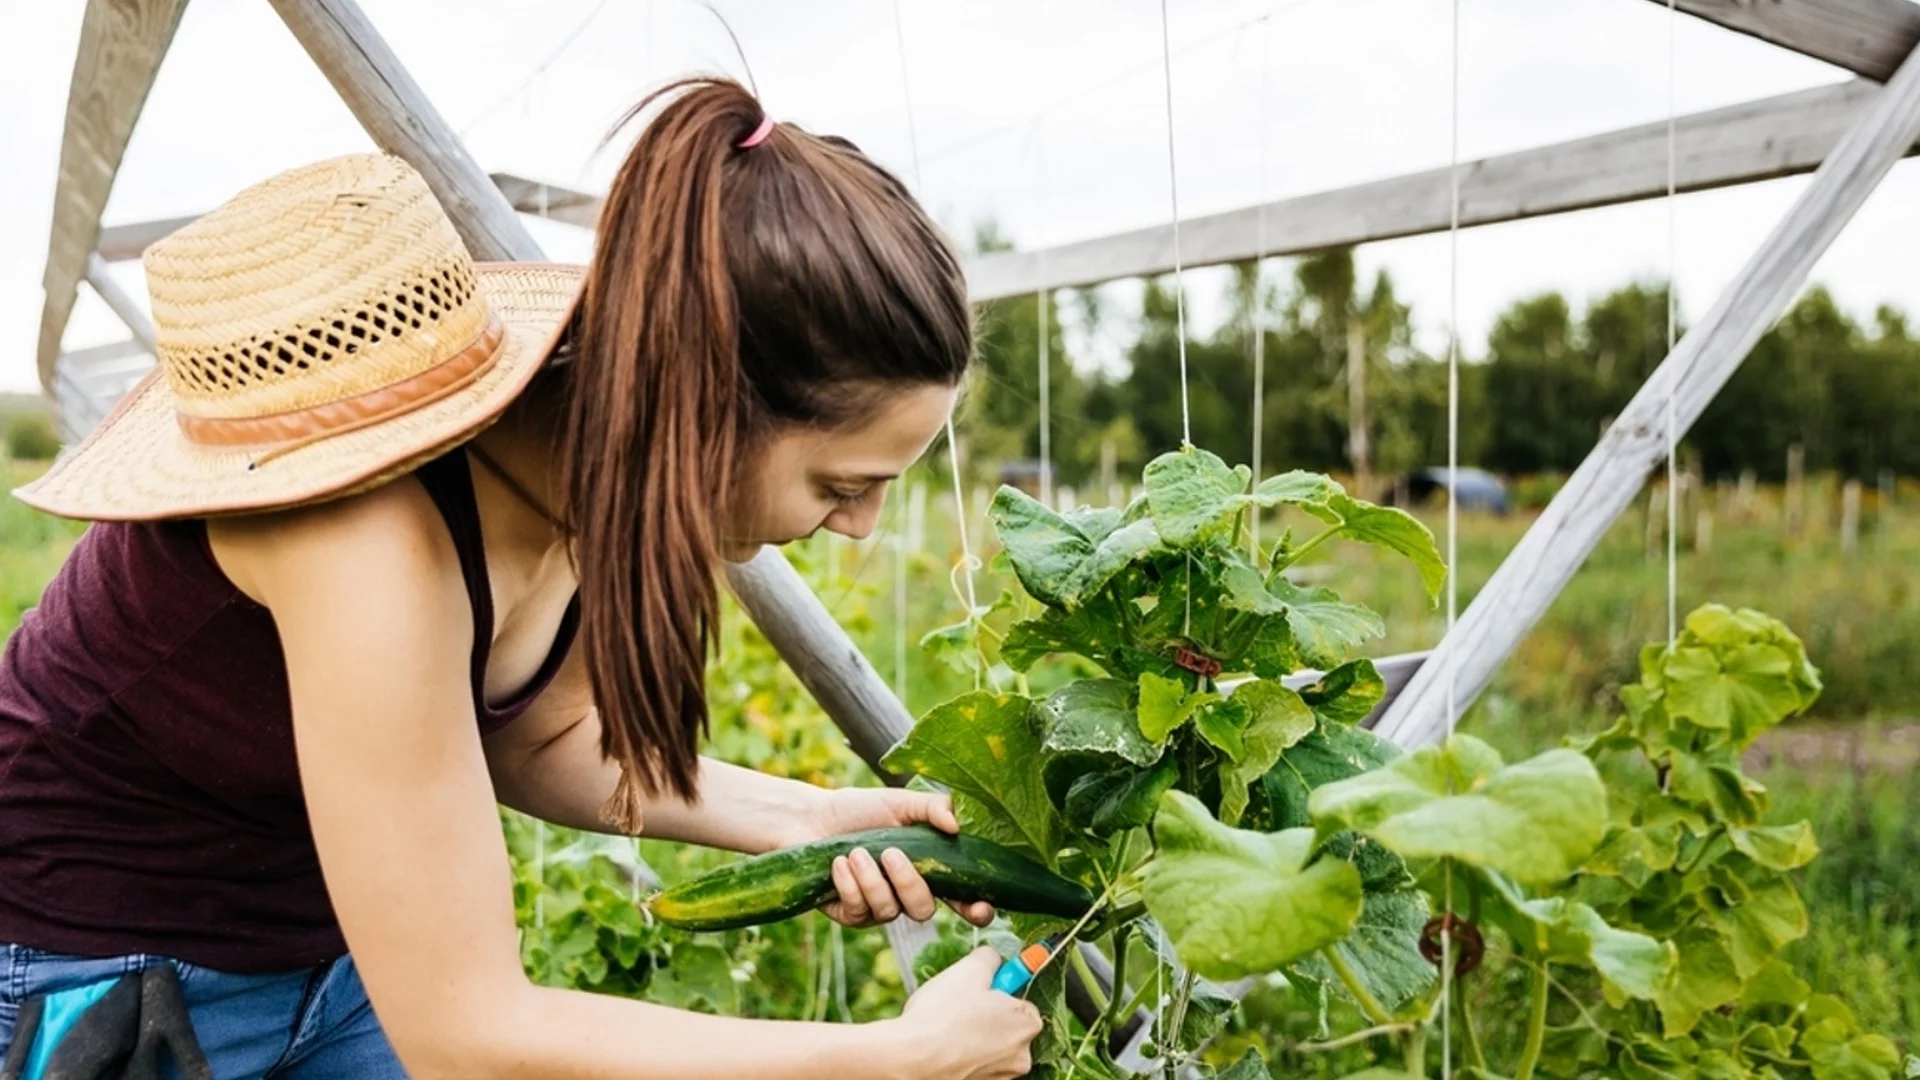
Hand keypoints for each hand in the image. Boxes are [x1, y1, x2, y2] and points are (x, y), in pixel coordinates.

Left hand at [795, 787, 995, 928]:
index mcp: (927, 868)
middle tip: (890, 853)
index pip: (961, 897)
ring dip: (871, 880)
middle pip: (924, 910)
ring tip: (855, 852)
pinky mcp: (850, 914)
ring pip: (889, 912)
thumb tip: (956, 826)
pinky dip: (849, 885)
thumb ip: (933, 808)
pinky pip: (858, 912)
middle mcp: (905, 893)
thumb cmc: (859, 810)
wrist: (811, 818)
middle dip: (908, 884)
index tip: (980, 908)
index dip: (975, 909)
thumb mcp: (900, 803)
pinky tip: (838, 864)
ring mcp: (878, 906)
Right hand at [882, 946, 1043, 1079]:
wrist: (913, 1059)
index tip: (981, 986)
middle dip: (987, 1014)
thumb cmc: (943, 1016)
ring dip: (973, 1035)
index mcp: (1027, 1025)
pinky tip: (942, 1045)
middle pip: (1008, 1026)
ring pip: (990, 1046)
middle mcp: (1021, 1056)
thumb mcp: (970, 969)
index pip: (1022, 1001)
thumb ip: (990, 958)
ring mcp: (1000, 1075)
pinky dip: (962, 1054)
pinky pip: (974, 1063)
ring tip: (946, 1025)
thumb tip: (992, 958)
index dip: (999, 990)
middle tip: (960, 1004)